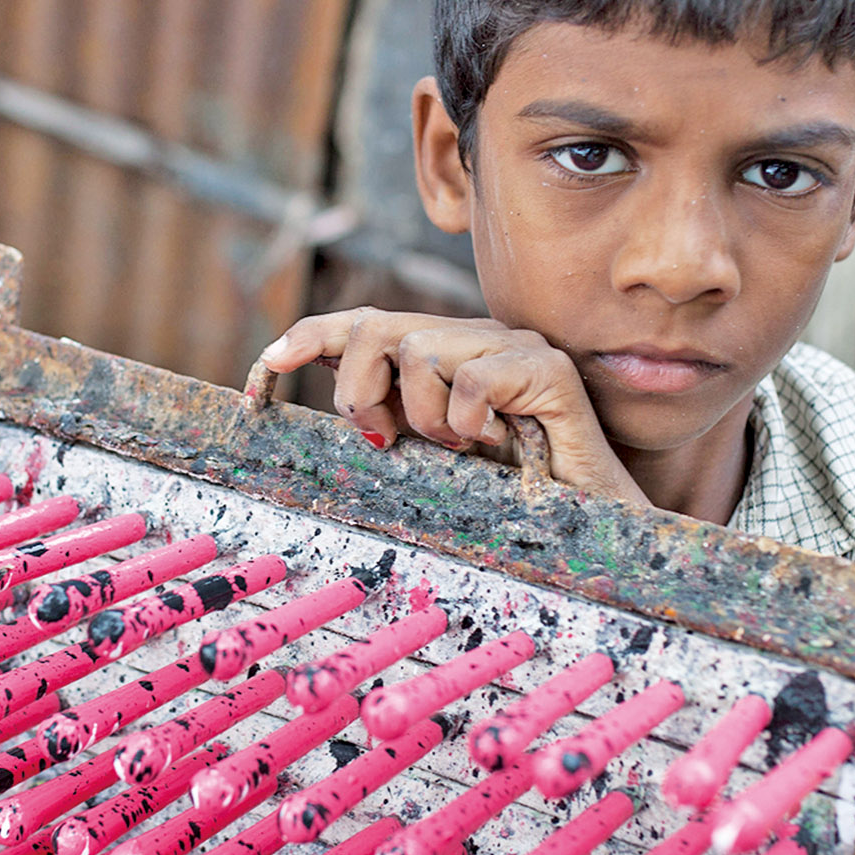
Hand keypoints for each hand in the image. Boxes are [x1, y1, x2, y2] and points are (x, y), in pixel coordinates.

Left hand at [257, 309, 649, 504]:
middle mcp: (475, 338)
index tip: (265, 370)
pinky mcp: (548, 369)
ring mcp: (513, 347)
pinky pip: (473, 379)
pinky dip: (467, 421)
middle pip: (379, 326)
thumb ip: (390, 422)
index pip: (364, 324)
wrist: (589, 530)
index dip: (309, 337)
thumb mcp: (428, 459)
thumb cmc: (508, 501)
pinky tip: (493, 447)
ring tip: (458, 451)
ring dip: (422, 416)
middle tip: (382, 439)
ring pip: (418, 349)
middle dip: (359, 388)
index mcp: (443, 357)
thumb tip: (337, 404)